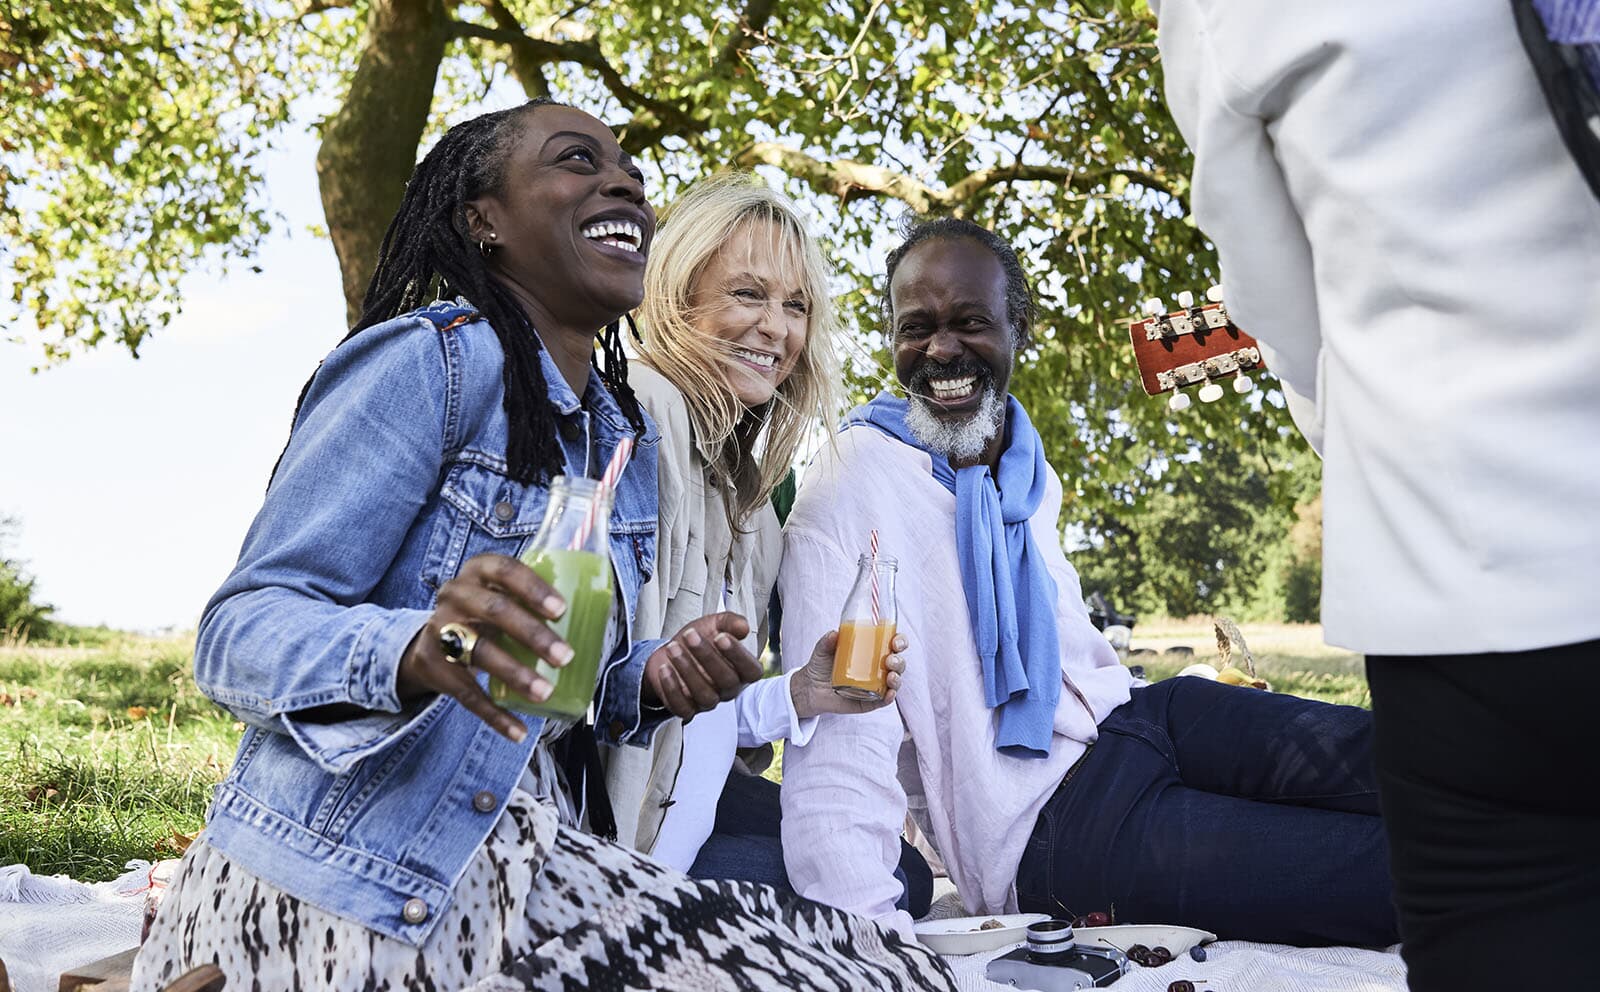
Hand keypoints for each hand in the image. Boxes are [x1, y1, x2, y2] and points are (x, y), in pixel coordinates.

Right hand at [395, 553, 570, 743]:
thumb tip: (597, 617)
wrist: (430, 641)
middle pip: (494, 611)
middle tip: (565, 656)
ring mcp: (441, 631)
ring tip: (545, 693)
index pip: (505, 570)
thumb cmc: (486, 614)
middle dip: (533, 635)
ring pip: (480, 652)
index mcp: (478, 571)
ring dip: (516, 675)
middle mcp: (456, 595)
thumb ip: (533, 600)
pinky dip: (495, 715)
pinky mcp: (436, 667)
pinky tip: (519, 731)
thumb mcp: (501, 595)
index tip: (561, 610)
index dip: (533, 589)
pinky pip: (467, 694)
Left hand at [644, 612, 762, 719]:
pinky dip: (672, 688)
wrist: (671, 650)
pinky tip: (665, 669)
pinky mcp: (687, 709)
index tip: (721, 637)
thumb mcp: (714, 624)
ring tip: (673, 648)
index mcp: (741, 670)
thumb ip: (730, 622)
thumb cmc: (697, 639)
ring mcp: (708, 701)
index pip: (751, 671)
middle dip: (707, 656)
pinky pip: (683, 706)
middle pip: (726, 680)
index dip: (738, 655)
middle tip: (691, 636)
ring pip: (704, 694)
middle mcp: (728, 689)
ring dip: (687, 669)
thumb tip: (743, 626)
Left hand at [790, 630, 906, 717]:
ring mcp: (875, 685)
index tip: (896, 641)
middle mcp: (877, 668)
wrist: (810, 688)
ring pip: (895, 681)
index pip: (893, 644)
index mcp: (872, 651)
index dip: (900, 641)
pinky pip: (884, 700)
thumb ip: (827, 641)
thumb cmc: (821, 664)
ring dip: (897, 678)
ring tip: (890, 676)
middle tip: (889, 660)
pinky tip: (889, 694)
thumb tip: (835, 633)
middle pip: (898, 663)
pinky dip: (890, 697)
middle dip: (899, 661)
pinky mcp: (870, 701)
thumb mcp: (823, 650)